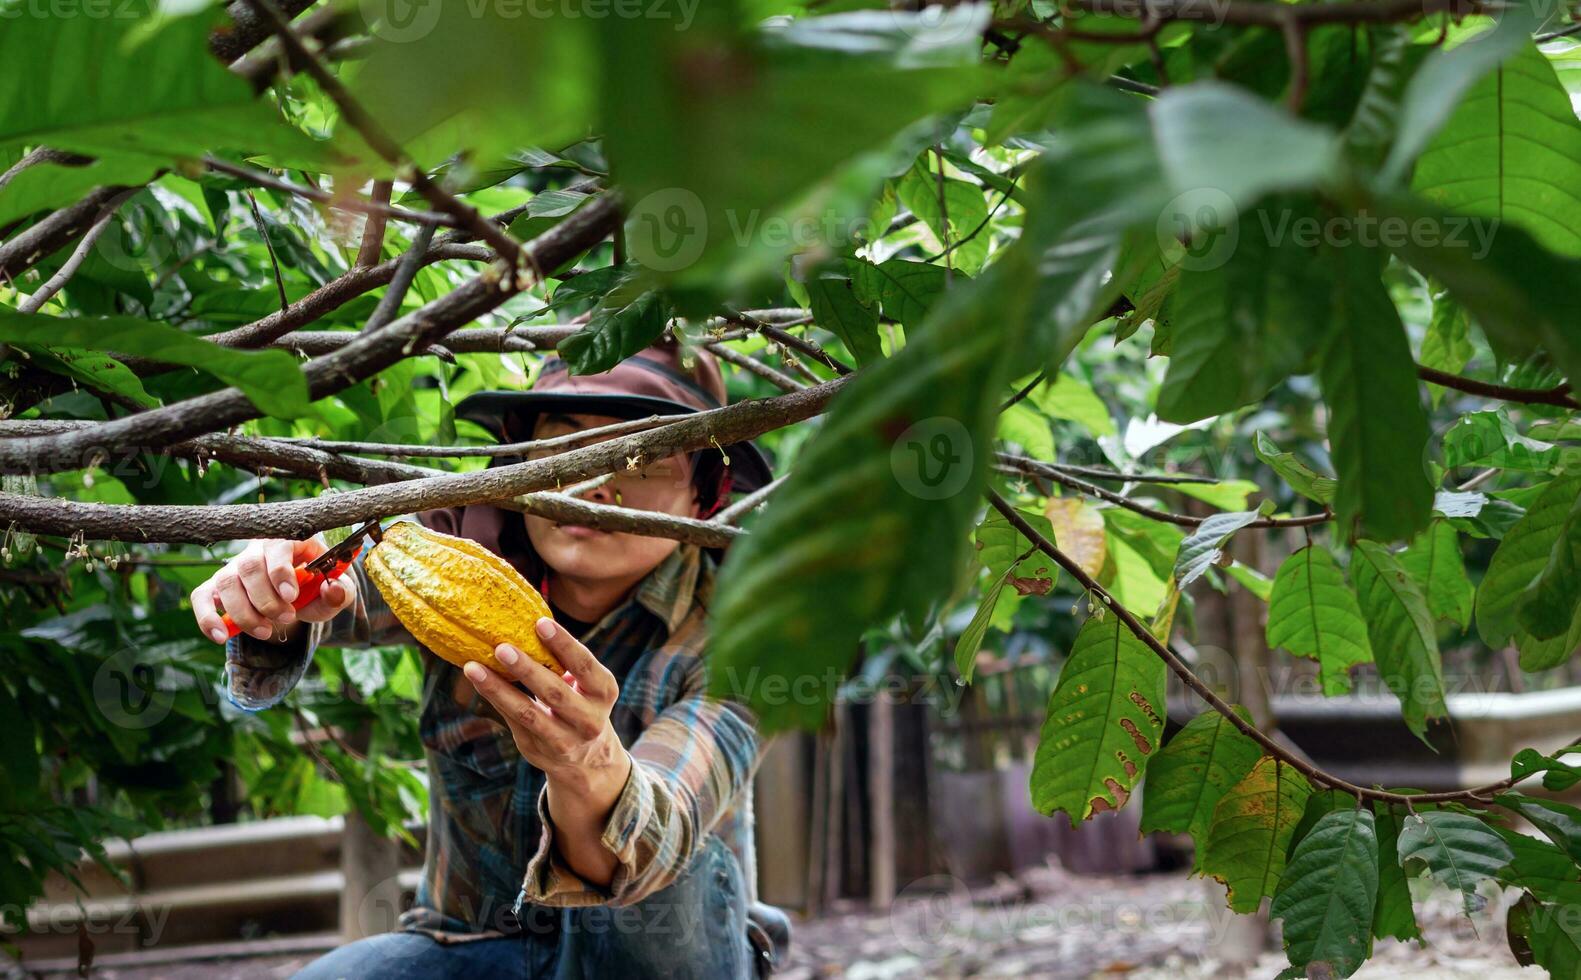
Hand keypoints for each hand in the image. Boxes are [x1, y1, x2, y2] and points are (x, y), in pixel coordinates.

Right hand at [191, 536, 356, 643]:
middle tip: (287, 618)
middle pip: (249, 567)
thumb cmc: (317, 586)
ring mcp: (235, 566)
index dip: (281, 572)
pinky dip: (207, 617)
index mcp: (290, 540)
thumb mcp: (335, 589)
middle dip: (266, 599)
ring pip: (227, 583)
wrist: (299, 595)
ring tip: (266, 630)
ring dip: (244, 612)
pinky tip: (220, 636)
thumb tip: (333, 590)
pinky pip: (202, 596)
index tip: (292, 597)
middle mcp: (257, 549)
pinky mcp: (217, 585)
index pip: (278, 546)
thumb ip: (340, 591)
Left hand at [463, 618, 631, 886]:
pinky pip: (512, 721)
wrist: (588, 760)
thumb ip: (564, 662)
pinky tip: (478, 678)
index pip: (585, 666)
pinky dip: (494, 698)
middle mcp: (589, 720)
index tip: (540, 623)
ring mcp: (563, 741)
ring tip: (474, 667)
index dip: (564, 644)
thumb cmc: (581, 703)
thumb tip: (526, 619)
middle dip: (527, 670)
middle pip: (555, 694)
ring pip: (527, 714)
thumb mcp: (586, 685)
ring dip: (498, 689)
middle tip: (501, 647)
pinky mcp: (537, 751)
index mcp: (603, 692)